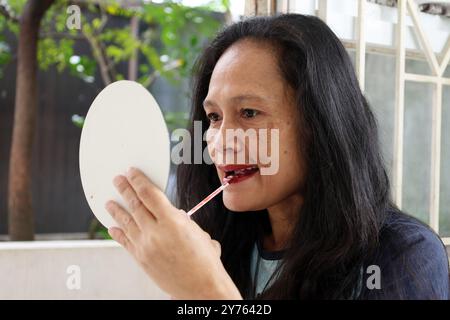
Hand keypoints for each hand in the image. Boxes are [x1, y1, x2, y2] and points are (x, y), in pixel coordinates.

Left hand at [105, 167, 241, 299]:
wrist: (200, 288)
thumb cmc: (204, 261)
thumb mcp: (197, 232)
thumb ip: (181, 219)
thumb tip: (171, 213)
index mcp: (172, 221)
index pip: (149, 194)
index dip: (138, 180)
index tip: (132, 172)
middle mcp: (155, 232)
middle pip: (135, 204)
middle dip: (124, 189)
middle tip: (117, 179)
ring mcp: (145, 246)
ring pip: (126, 222)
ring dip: (116, 209)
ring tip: (109, 201)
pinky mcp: (141, 259)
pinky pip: (125, 242)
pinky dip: (117, 233)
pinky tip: (112, 227)